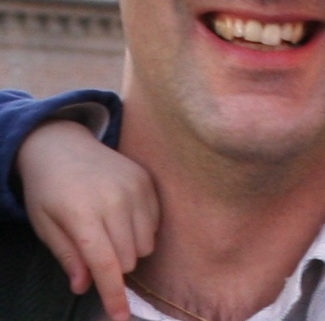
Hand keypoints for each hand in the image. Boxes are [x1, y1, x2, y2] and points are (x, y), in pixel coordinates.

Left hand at [16, 120, 158, 320]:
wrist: (62, 144)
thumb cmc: (48, 189)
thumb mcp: (45, 225)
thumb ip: (67, 256)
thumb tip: (83, 286)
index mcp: (83, 213)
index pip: (105, 264)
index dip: (113, 295)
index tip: (121, 317)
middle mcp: (114, 200)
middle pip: (128, 258)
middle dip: (113, 267)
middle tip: (94, 249)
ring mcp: (134, 187)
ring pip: (146, 244)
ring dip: (130, 250)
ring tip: (109, 232)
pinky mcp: (146, 179)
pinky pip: (155, 222)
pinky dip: (143, 230)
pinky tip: (123, 217)